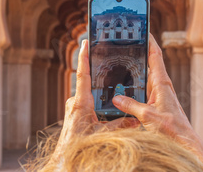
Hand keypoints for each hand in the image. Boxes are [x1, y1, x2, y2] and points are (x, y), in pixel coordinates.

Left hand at [48, 39, 137, 163]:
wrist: (64, 161)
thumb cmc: (80, 147)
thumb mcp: (104, 135)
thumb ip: (121, 126)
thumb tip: (137, 120)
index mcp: (81, 103)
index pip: (83, 74)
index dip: (84, 57)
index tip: (85, 42)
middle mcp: (75, 103)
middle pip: (88, 84)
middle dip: (98, 77)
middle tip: (107, 64)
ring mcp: (74, 108)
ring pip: (89, 96)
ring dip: (98, 96)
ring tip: (110, 95)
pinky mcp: (75, 115)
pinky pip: (87, 104)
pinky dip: (96, 105)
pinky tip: (104, 113)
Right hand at [112, 34, 202, 167]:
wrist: (184, 141)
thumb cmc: (172, 128)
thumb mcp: (147, 116)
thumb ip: (131, 106)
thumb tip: (116, 99)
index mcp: (161, 83)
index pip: (155, 55)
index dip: (149, 41)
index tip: (144, 29)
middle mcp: (162, 85)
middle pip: (151, 62)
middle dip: (141, 50)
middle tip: (129, 41)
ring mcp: (160, 93)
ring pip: (148, 75)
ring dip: (139, 67)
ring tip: (125, 59)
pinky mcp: (158, 102)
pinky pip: (146, 87)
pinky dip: (138, 82)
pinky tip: (128, 85)